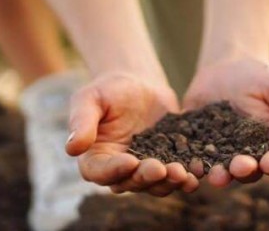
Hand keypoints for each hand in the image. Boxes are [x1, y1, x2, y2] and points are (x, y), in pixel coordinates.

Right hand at [65, 72, 199, 195]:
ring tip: (182, 174)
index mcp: (95, 158)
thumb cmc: (108, 89)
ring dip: (168, 183)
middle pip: (130, 182)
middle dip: (146, 178)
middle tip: (161, 169)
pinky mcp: (166, 163)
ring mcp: (144, 169)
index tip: (130, 161)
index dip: (114, 170)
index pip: (100, 172)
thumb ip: (82, 122)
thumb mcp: (90, 98)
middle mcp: (119, 170)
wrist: (138, 83)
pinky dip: (186, 177)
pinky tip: (197, 173)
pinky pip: (175, 175)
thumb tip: (71, 148)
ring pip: (155, 185)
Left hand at [182, 56, 268, 186]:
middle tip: (239, 168)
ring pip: (219, 168)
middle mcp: (246, 154)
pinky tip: (188, 163)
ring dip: (218, 174)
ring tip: (215, 175)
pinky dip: (191, 162)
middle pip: (247, 170)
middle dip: (243, 171)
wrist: (227, 65)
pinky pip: (194, 156)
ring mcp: (219, 151)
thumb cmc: (261, 77)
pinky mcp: (196, 143)